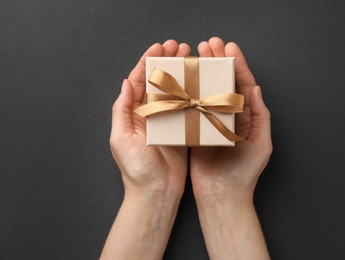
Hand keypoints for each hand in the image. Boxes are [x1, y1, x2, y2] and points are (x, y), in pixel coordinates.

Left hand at [101, 40, 190, 259]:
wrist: (156, 193)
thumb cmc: (136, 170)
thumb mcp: (120, 138)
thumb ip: (122, 110)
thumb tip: (126, 82)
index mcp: (133, 114)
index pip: (139, 81)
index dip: (148, 62)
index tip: (160, 46)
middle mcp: (149, 114)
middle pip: (158, 82)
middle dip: (167, 62)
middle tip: (180, 46)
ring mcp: (166, 121)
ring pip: (174, 91)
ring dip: (181, 73)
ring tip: (191, 58)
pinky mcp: (180, 130)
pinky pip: (186, 107)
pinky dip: (191, 93)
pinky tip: (198, 82)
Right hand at [190, 37, 271, 259]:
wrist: (222, 195)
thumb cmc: (244, 173)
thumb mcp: (261, 144)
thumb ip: (260, 116)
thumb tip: (256, 88)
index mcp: (246, 116)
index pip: (242, 84)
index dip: (237, 64)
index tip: (228, 47)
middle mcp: (228, 115)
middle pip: (223, 82)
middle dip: (217, 61)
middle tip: (208, 43)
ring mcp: (210, 121)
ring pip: (206, 90)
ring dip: (202, 71)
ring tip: (195, 54)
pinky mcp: (195, 129)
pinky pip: (192, 106)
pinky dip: (188, 91)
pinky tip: (184, 78)